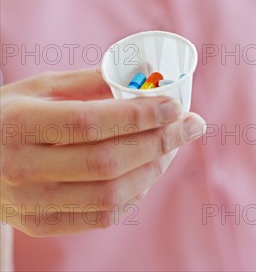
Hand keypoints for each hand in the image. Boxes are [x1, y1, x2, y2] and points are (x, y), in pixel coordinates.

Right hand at [0, 69, 204, 236]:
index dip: (138, 115)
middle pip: (107, 161)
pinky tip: (148, 172)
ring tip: (174, 147)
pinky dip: (133, 195)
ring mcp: (30, 204)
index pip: (90, 123)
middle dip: (159, 142)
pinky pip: (99, 217)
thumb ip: (87, 82)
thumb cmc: (9, 114)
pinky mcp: (40, 225)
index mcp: (20, 124)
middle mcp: (23, 168)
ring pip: (109, 195)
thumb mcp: (38, 87)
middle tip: (191, 125)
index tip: (174, 105)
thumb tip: (141, 77)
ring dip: (153, 169)